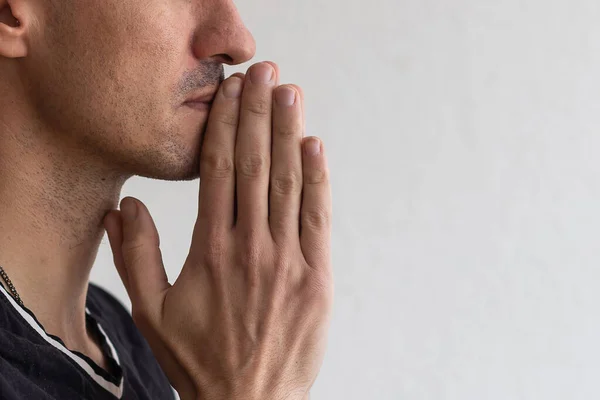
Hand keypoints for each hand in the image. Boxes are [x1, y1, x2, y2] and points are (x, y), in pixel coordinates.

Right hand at [103, 61, 332, 399]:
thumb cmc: (199, 359)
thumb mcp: (152, 313)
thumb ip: (135, 257)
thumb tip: (125, 207)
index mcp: (209, 251)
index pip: (217, 171)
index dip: (224, 125)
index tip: (229, 92)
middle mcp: (249, 248)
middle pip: (254, 166)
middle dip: (258, 114)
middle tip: (263, 73)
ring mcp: (287, 262)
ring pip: (287, 184)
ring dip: (289, 134)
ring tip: (289, 94)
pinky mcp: (316, 278)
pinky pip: (317, 219)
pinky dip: (318, 180)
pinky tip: (316, 147)